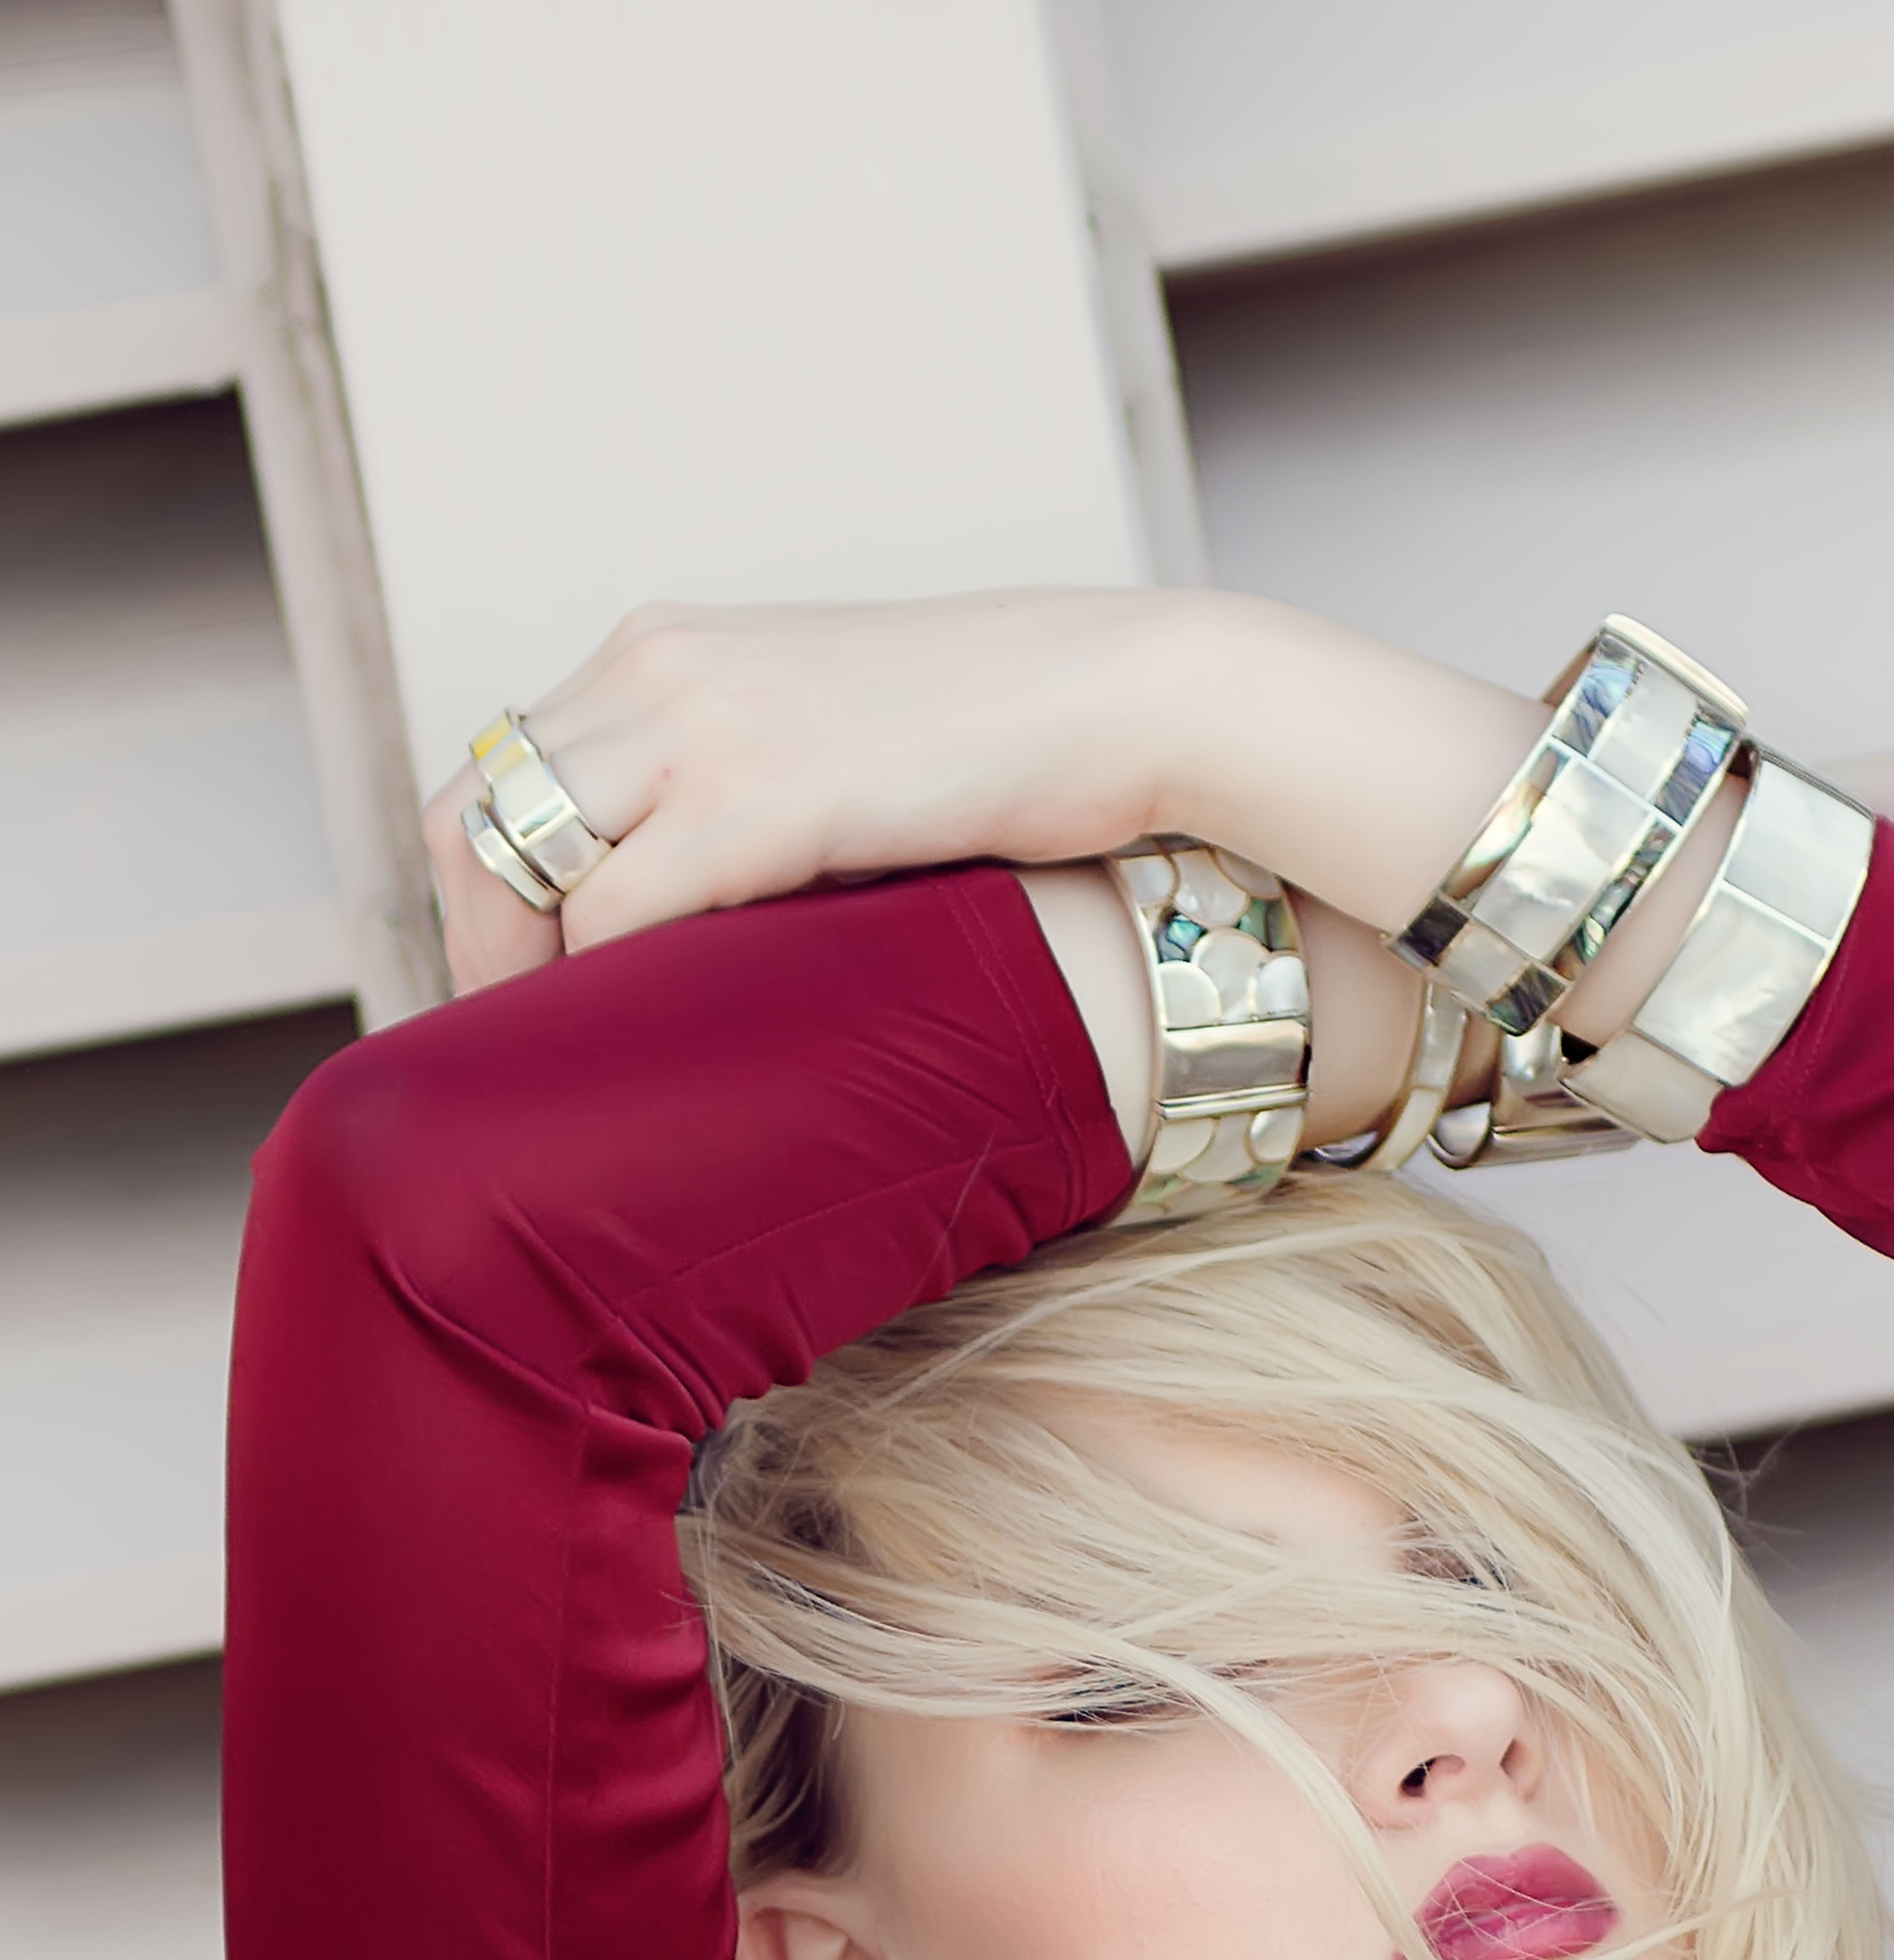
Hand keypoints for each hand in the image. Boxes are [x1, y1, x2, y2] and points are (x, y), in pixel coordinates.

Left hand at [420, 590, 1538, 998]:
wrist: (1135, 703)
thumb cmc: (1012, 754)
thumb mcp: (838, 755)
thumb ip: (748, 806)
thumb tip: (706, 932)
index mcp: (663, 654)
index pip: (497, 777)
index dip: (489, 906)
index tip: (534, 1008)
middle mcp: (654, 670)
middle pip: (468, 820)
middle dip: (480, 953)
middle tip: (537, 1064)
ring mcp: (699, 725)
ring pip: (518, 871)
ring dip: (535, 989)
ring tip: (592, 1080)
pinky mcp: (759, 795)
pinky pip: (616, 916)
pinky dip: (616, 999)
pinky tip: (671, 1054)